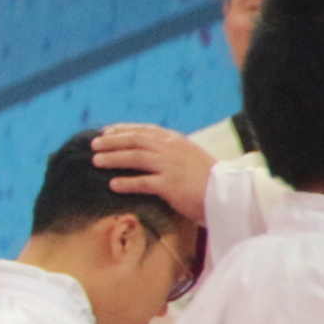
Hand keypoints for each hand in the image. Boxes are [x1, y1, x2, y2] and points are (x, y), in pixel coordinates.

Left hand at [91, 124, 214, 221]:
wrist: (229, 194)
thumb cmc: (208, 178)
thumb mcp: (190, 156)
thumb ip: (171, 151)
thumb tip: (147, 150)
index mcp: (177, 141)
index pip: (145, 131)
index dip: (123, 130)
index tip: (106, 131)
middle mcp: (172, 150)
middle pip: (135, 141)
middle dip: (112, 141)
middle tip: (93, 144)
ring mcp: (171, 166)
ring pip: (135, 158)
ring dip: (113, 158)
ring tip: (96, 161)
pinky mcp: (171, 185)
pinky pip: (143, 182)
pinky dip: (126, 183)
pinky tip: (113, 184)